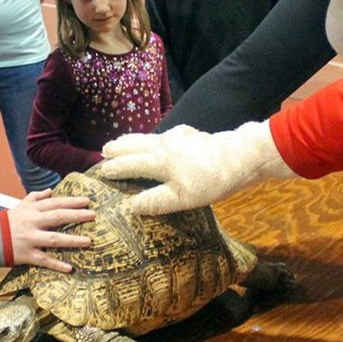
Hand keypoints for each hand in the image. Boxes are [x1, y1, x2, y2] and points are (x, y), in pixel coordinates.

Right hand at [3, 189, 94, 272]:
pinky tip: (70, 268)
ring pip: (54, 239)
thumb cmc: (6, 221)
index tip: (87, 201)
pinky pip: (44, 260)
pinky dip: (57, 264)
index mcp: (32, 210)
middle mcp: (32, 222)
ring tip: (88, 241)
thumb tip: (51, 190)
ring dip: (72, 240)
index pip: (55, 203)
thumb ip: (35, 197)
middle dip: (76, 215)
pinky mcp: (26, 255)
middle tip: (94, 215)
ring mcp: (30, 239)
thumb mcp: (20, 206)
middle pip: (58, 217)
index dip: (72, 201)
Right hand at [98, 121, 295, 214]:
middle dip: (119, 148)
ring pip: (149, 137)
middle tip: (104, 149)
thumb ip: (155, 201)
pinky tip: (161, 139)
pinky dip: (153, 137)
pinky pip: (164, 135)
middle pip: (136, 145)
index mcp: (159, 161)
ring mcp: (179, 137)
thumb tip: (130, 206)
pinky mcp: (192, 135)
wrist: (241, 157)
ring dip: (134, 140)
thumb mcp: (182, 198)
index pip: (130, 164)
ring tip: (123, 141)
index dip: (115, 168)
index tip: (101, 170)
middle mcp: (164, 145)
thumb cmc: (210, 180)